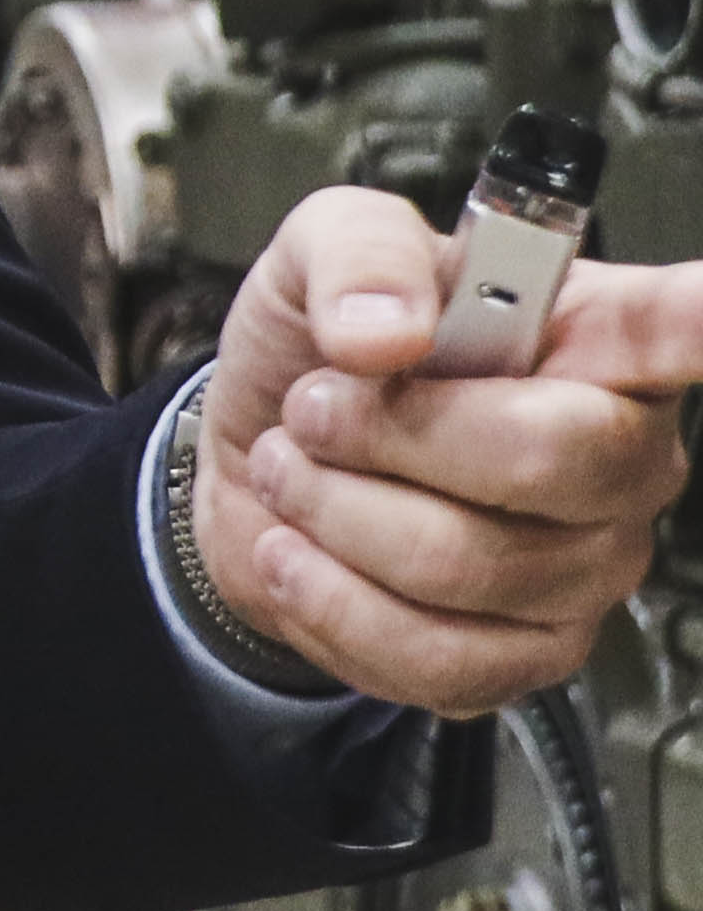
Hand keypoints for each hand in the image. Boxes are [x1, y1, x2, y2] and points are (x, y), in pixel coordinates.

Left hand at [194, 188, 702, 711]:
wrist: (252, 466)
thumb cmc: (319, 358)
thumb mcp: (317, 257)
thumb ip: (358, 256)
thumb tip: (385, 331)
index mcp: (603, 338)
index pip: (682, 327)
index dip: (700, 319)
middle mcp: (623, 455)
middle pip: (547, 457)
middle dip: (385, 435)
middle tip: (314, 410)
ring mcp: (590, 564)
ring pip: (462, 562)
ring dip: (332, 512)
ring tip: (296, 473)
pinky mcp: (531, 653)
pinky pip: (433, 654)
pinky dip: (326, 602)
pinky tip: (301, 555)